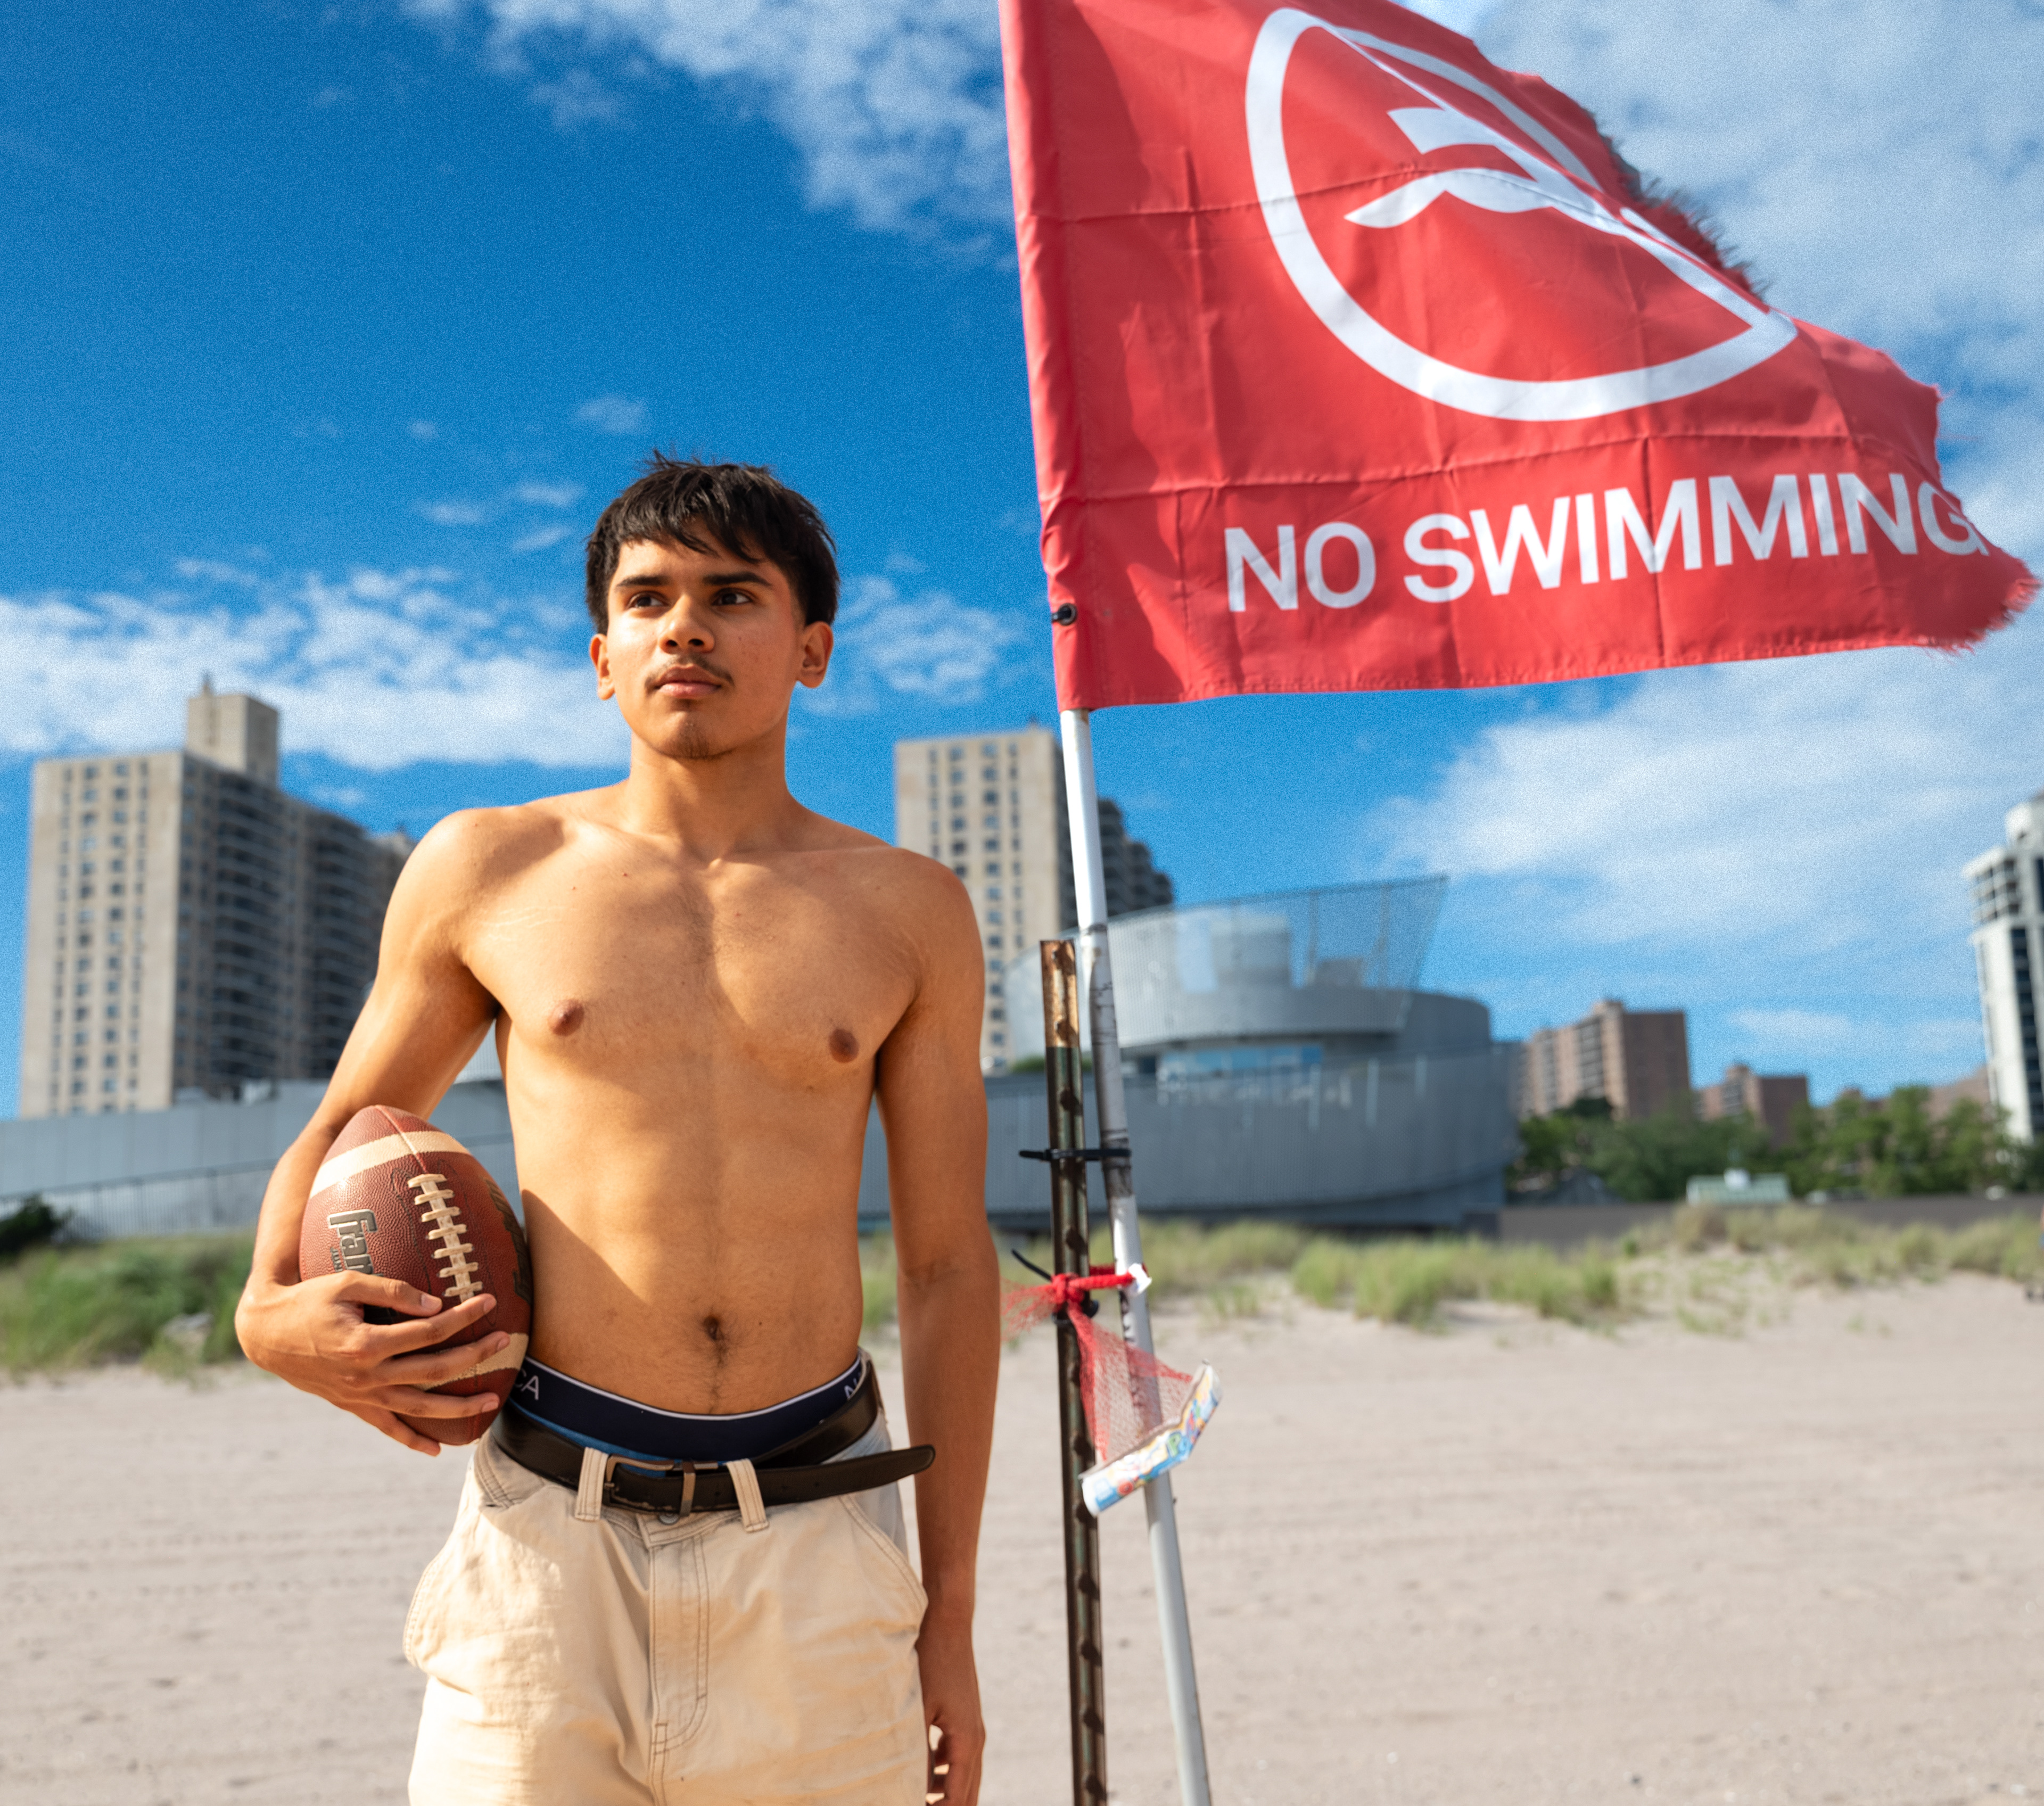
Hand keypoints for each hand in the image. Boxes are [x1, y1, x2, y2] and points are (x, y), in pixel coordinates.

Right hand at [235, 1271, 507, 1455]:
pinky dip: (411, 1440)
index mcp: (366, 1344)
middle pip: (433, 1370)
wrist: (267, 1334)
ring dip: (457, 1407)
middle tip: (505, 1342)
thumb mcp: (346, 1283)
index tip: (490, 1302)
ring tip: (492, 1402)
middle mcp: (366, 1376)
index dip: (462, 1317)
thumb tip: (435, 1304)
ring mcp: (360, 1395)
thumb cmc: (309, 1299)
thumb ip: (392, 1291)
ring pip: (418, 1407)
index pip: (428, 1332)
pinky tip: (435, 1450)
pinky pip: (387, 1428)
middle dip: (473, 1357)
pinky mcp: (352, 1405)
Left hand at [917, 1612, 983, 1803]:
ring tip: (919, 1800)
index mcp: (967, 1743)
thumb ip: (916, 1752)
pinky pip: (957, 1758)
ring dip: (945, 1795)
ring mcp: (972, 1728)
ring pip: (964, 1778)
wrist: (948, 1622)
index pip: (957, 1801)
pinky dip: (942, 1774)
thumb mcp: (918, 1709)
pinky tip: (922, 1775)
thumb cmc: (931, 1662)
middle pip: (967, 1795)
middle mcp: (976, 1740)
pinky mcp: (964, 1718)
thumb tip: (908, 1787)